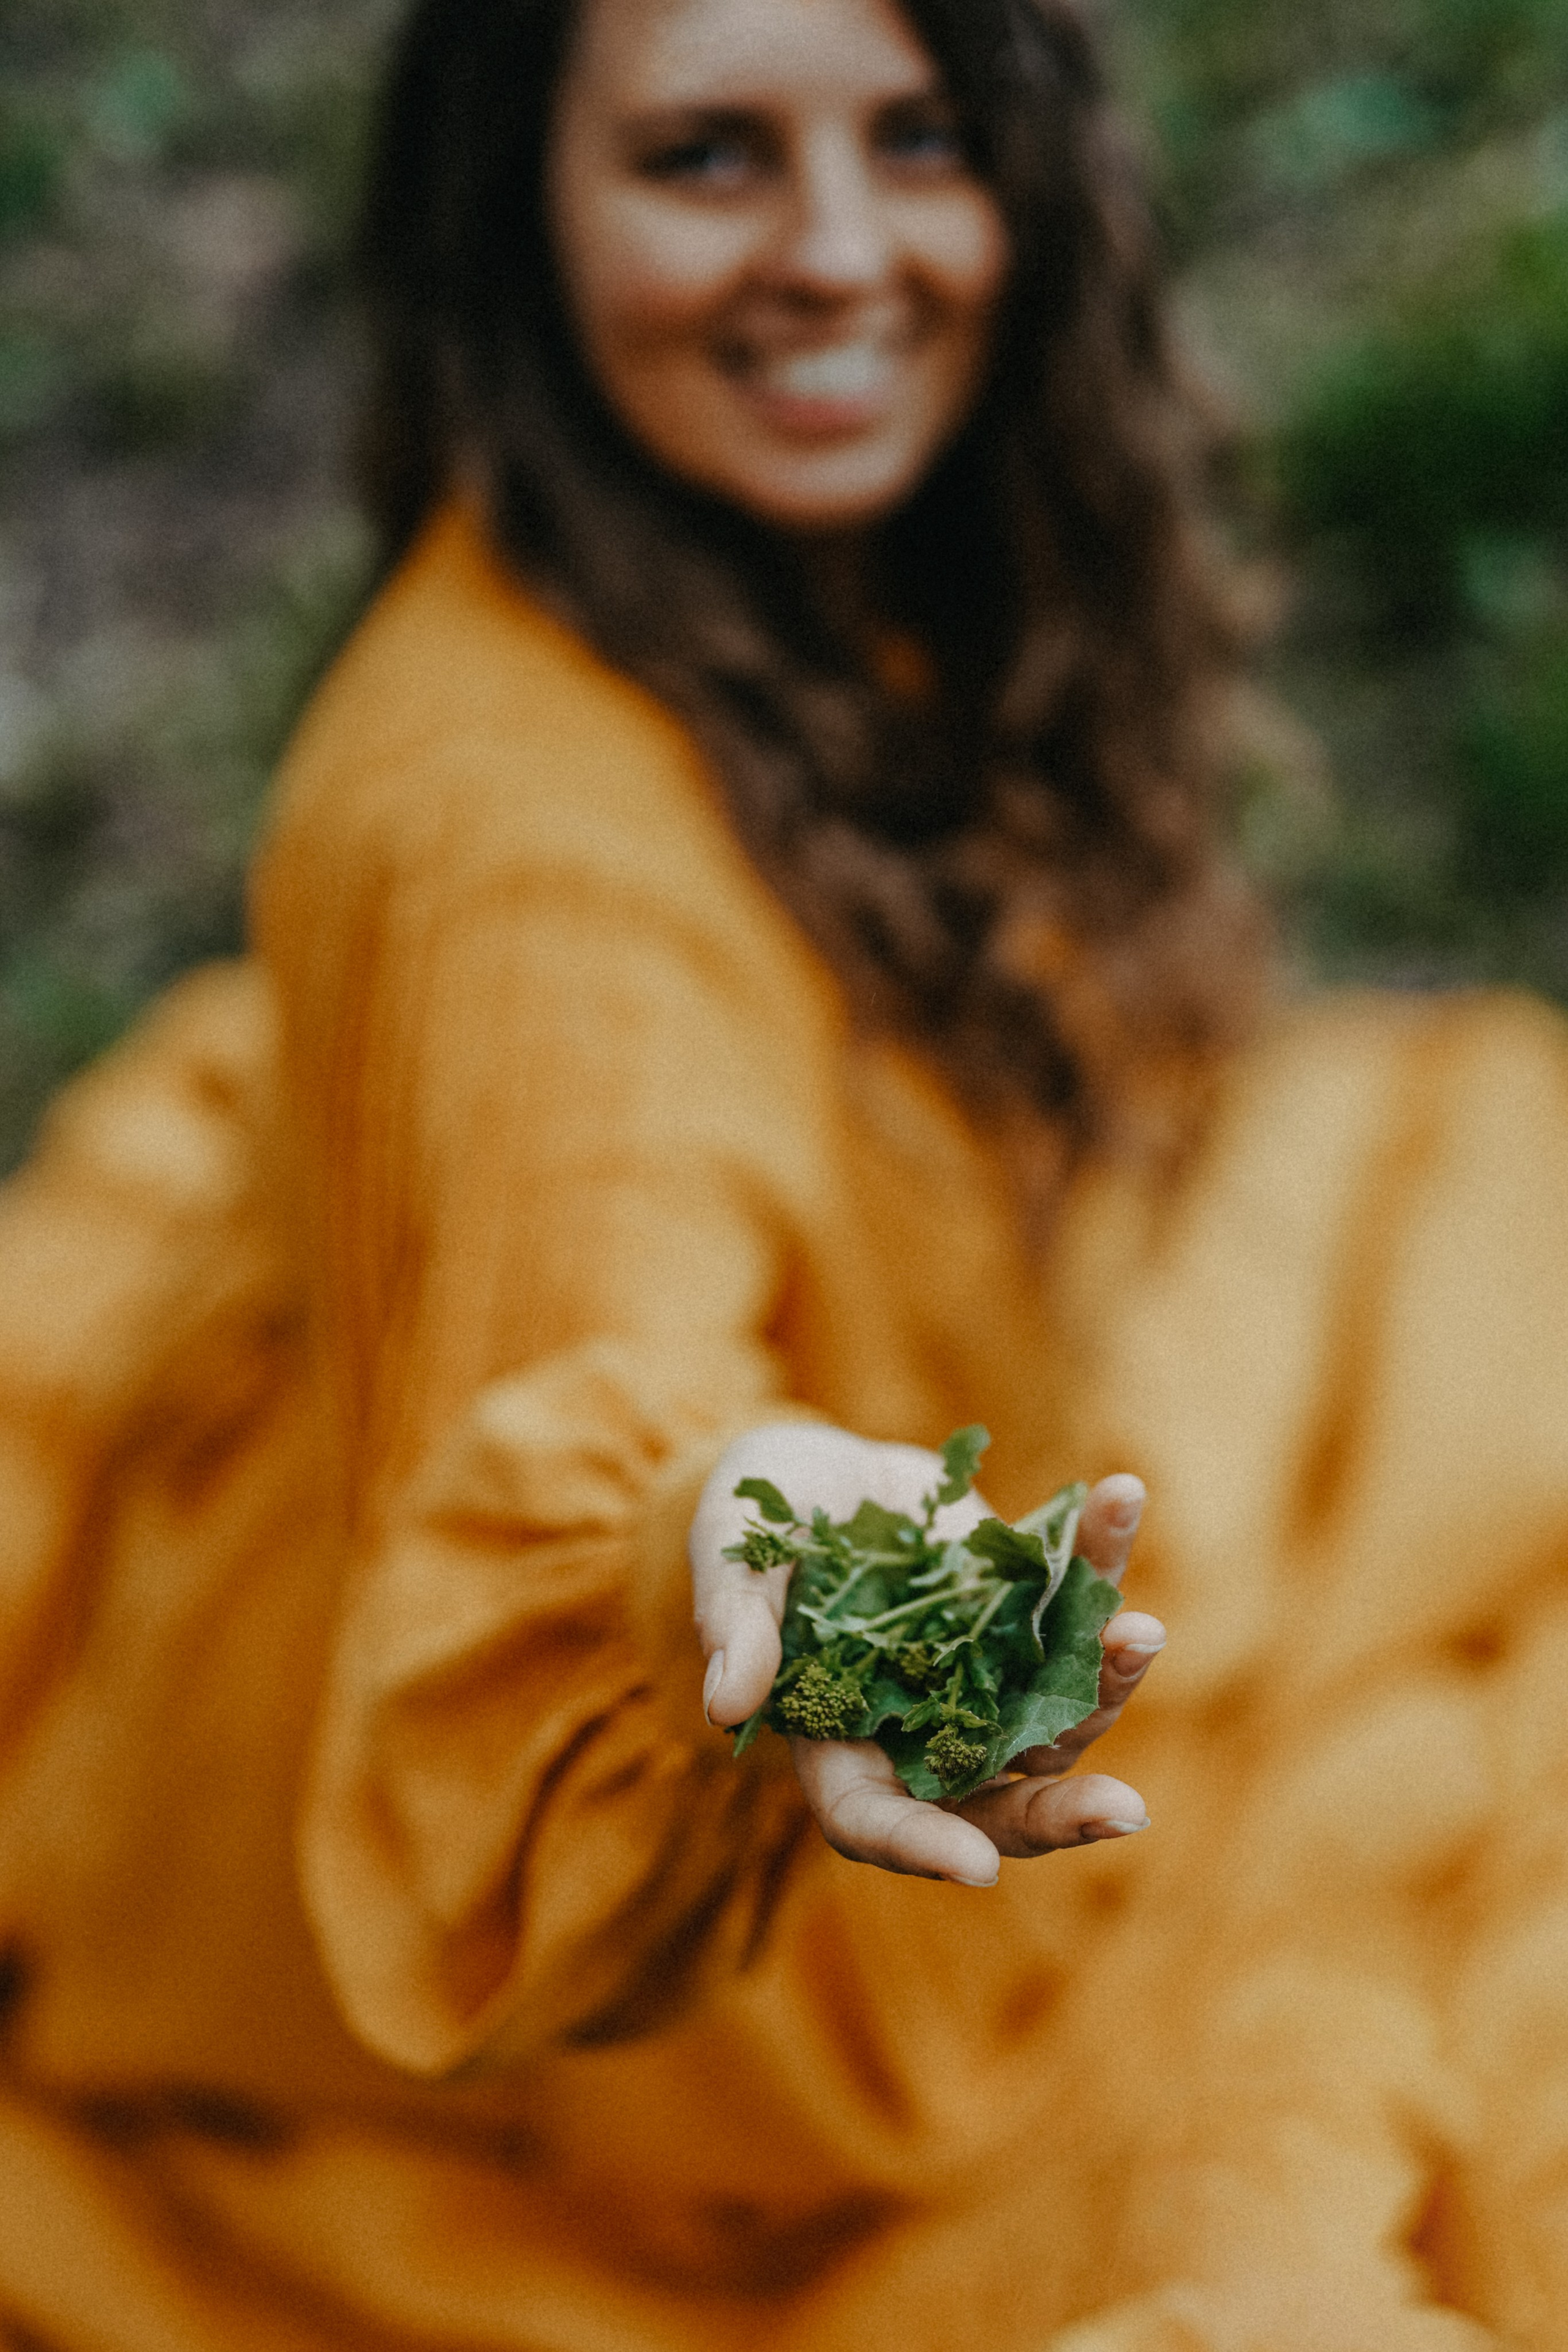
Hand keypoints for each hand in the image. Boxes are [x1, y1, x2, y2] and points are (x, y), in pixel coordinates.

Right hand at [689, 1423, 1163, 1887]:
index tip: (978, 1868)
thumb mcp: (732, 1560)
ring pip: (1060, 1710)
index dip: (922, 1848)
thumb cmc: (753, 1524)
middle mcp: (927, 1724)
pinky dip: (1102, 1552)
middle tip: (1125, 1811)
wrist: (815, 1469)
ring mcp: (988, 1669)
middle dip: (1061, 1812)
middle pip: (998, 1797)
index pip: (877, 1820)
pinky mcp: (1025, 1603)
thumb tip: (724, 1703)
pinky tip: (1119, 1495)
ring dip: (1108, 1681)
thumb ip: (734, 1623)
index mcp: (841, 1741)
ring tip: (1140, 1633)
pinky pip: (1075, 1595)